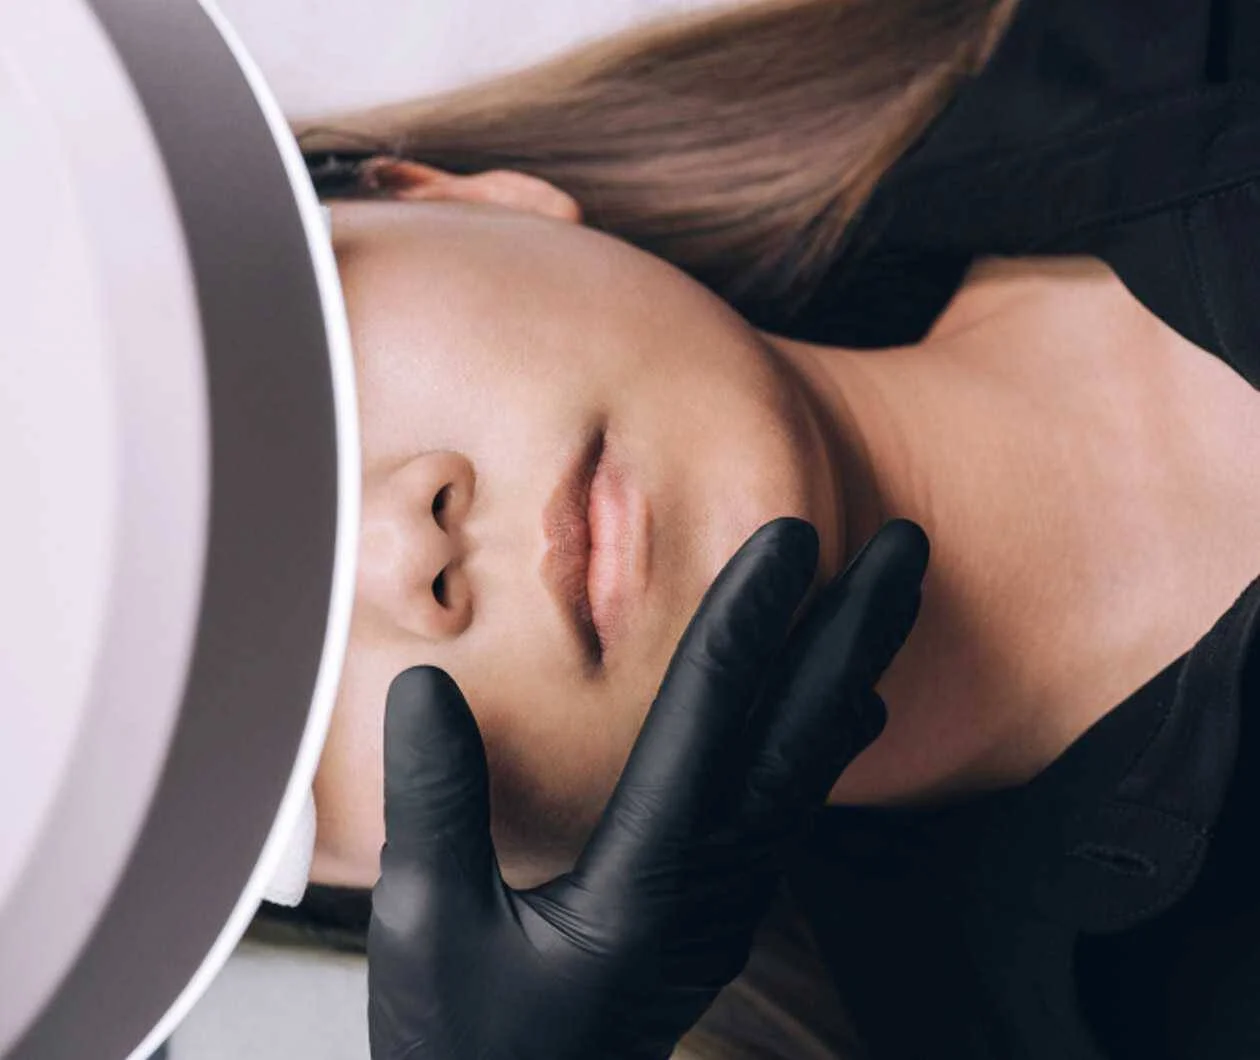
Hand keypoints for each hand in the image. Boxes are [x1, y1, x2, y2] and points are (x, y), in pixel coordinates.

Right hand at [368, 517, 929, 1059]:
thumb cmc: (468, 1045)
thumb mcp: (426, 931)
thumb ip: (436, 807)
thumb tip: (429, 687)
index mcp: (643, 883)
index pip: (708, 719)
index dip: (750, 619)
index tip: (792, 540)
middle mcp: (709, 886)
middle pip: (797, 737)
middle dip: (855, 634)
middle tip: (909, 550)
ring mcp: (726, 902)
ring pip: (806, 769)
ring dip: (850, 676)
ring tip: (889, 608)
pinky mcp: (717, 909)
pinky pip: (790, 804)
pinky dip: (824, 739)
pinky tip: (845, 710)